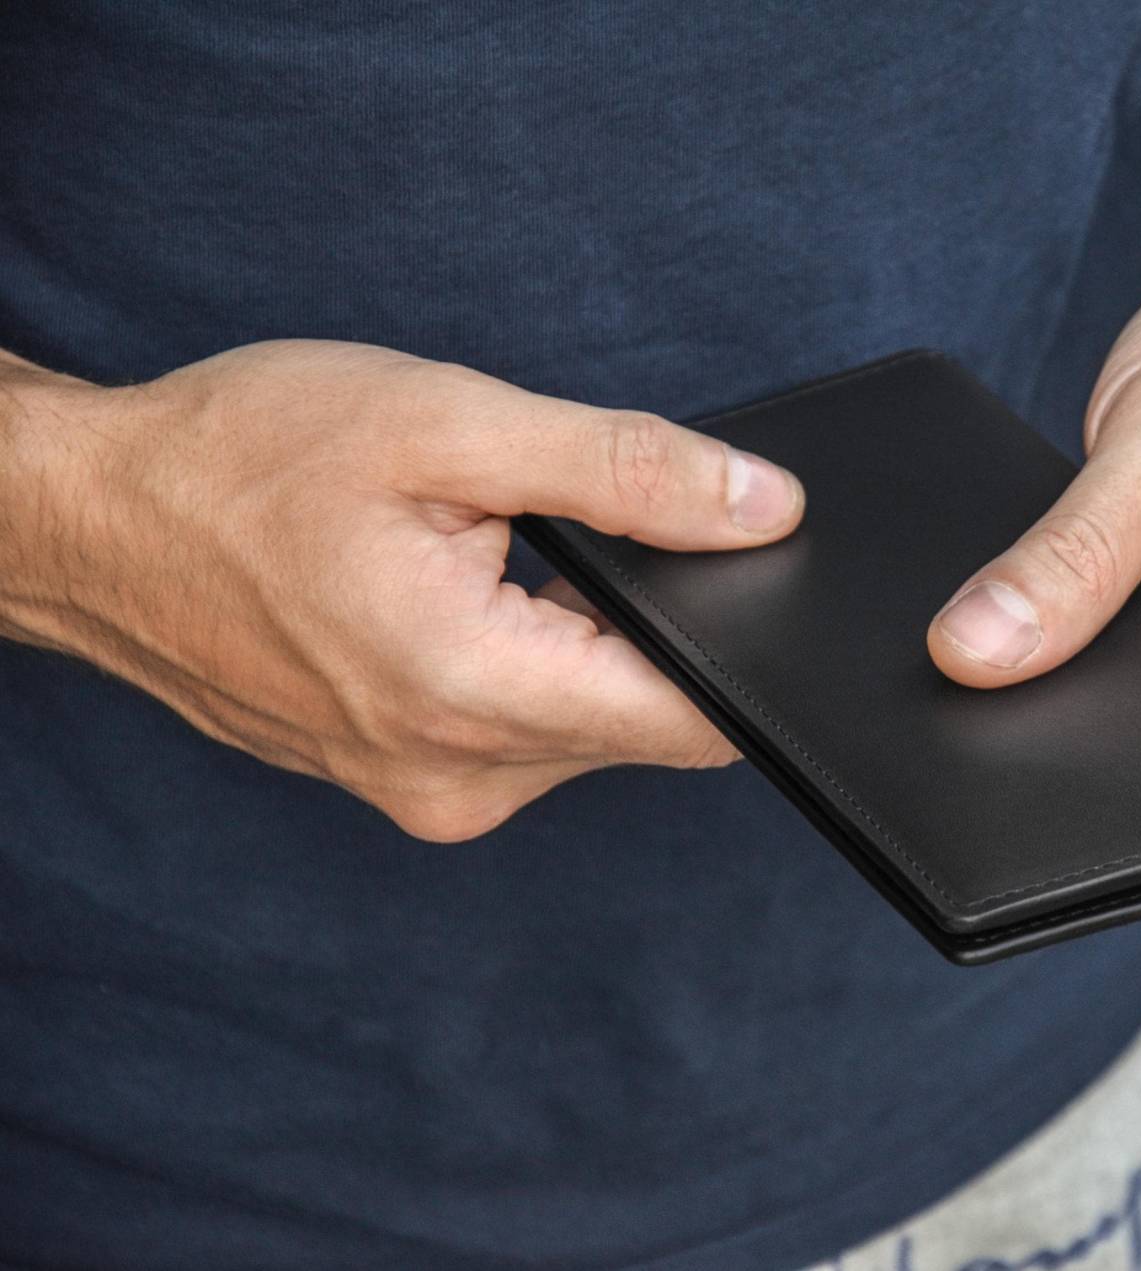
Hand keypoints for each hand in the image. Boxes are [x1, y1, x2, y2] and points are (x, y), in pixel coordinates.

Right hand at [0, 340, 803, 838]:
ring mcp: (428, 794)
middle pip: (650, 720)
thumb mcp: (449, 426)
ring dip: (585, 643)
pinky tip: (476, 595)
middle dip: (652, 623)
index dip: (746, 637)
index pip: (698, 715)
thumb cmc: (241, 460)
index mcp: (474, 693)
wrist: (93, 523)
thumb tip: (763, 508)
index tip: (734, 562)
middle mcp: (461, 778)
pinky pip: (526, 736)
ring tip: (500, 553)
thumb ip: (626, 471)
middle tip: (570, 526)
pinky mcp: (408, 785)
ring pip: (591, 727)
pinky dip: (534, 667)